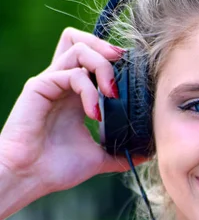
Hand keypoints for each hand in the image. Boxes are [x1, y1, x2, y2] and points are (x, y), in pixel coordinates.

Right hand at [0, 27, 140, 195]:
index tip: (135, 77)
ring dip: (103, 67)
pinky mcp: (39, 87)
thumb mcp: (99, 158)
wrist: (29, 178)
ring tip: (113, 94)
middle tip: (125, 69)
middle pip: (82, 41)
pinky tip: (95, 114)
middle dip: (107, 49)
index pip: (92, 58)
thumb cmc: (57, 168)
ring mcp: (50, 82)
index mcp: (75, 94)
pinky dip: (89, 91)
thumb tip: (147, 154)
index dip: (115, 60)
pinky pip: (70, 74)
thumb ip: (121, 152)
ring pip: (78, 48)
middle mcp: (62, 83)